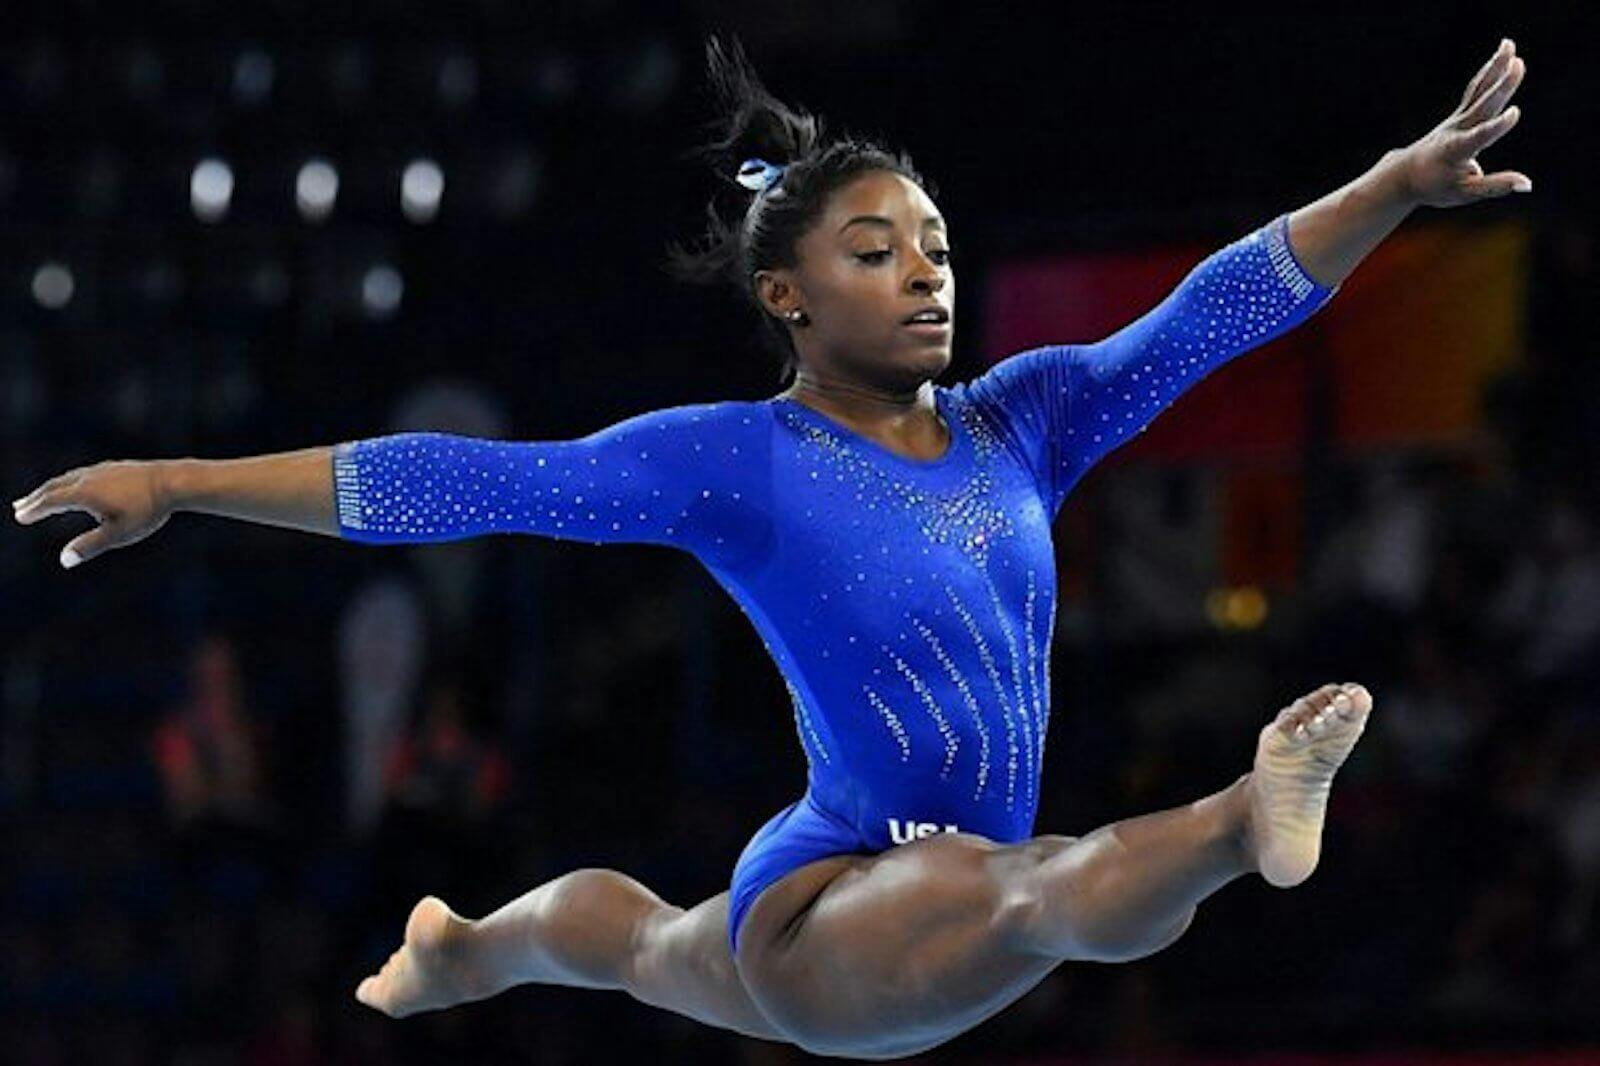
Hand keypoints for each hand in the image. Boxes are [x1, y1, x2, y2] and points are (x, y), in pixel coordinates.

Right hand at [12, 460, 174, 568]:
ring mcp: (102, 470)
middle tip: (19, 507)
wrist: (174, 481)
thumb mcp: (119, 534)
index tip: (20, 516)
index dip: (34, 510)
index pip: (51, 501)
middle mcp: (88, 478)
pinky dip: (71, 481)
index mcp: (84, 493)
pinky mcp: (115, 467)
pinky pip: (84, 474)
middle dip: (36, 498)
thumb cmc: (147, 510)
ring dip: (52, 488)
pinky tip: (77, 487)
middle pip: (55, 487)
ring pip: (69, 478)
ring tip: (44, 496)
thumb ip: (90, 545)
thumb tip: (64, 560)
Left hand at [1395, 38, 1531, 207]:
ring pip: (1479, 91)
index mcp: (1458, 150)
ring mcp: (1458, 119)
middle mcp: (1457, 130)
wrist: (1405, 174)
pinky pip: (1477, 90)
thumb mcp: (1464, 193)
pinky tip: (1504, 53)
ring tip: (1509, 45)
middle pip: (1483, 105)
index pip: (1479, 137)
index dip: (1497, 126)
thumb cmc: (1435, 187)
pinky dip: (1489, 72)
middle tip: (1518, 64)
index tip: (1514, 113)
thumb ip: (1495, 186)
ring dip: (1495, 68)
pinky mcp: (1460, 114)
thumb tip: (1528, 185)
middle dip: (1501, 86)